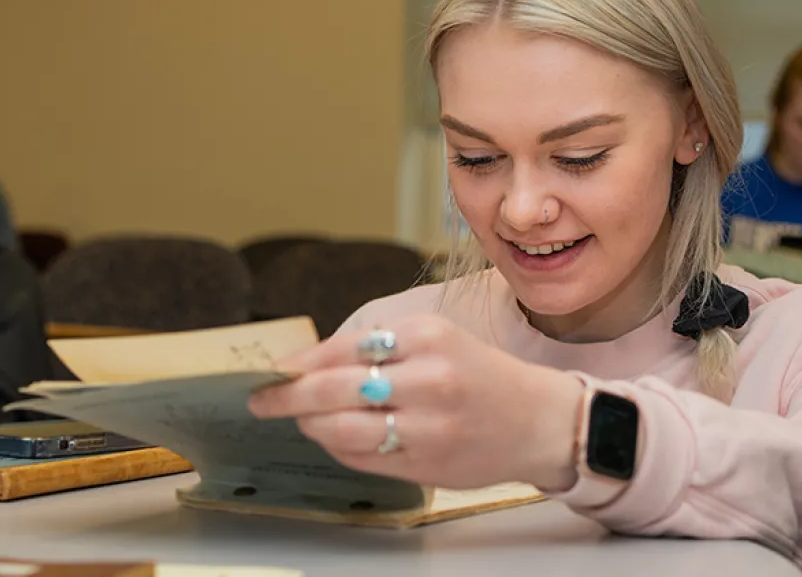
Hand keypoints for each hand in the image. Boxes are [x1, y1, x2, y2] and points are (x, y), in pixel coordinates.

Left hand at [247, 314, 585, 490]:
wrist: (538, 420)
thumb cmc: (481, 376)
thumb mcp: (437, 340)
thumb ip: (379, 348)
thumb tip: (309, 363)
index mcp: (428, 337)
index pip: (345, 348)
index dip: (302, 362)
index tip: (277, 369)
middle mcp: (428, 379)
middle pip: (334, 389)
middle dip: (288, 396)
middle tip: (262, 400)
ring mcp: (428, 426)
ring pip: (342, 428)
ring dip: (310, 425)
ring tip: (301, 420)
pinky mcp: (426, 463)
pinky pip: (363, 457)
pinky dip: (338, 448)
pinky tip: (334, 439)